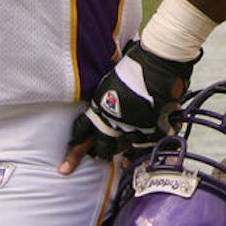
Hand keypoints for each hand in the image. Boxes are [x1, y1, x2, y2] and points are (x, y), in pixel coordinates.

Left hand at [60, 42, 195, 174]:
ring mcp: (132, 127)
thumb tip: (106, 107)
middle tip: (92, 162)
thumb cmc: (136, 64)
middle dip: (96, 154)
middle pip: (100, 147)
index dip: (75, 148)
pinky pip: (145, 146)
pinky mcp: (152, 128)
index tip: (66, 164)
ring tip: (122, 160)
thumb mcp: (112, 81)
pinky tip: (139, 155)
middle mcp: (113, 121)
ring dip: (122, 153)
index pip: (81, 131)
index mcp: (99, 106)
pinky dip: (144, 149)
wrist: (159, 61)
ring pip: (123, 149)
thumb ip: (107, 99)